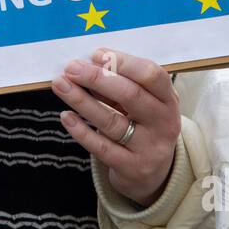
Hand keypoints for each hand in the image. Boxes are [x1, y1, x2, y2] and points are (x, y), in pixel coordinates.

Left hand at [51, 47, 180, 206]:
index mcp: (168, 99)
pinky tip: (66, 116)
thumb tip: (87, 65)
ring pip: (111, 121)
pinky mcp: (131, 168)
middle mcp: (164, 123)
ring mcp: (149, 147)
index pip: (151, 75)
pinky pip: (101, 147)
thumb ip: (119, 85)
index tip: (96, 54)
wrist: (153, 173)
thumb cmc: (142, 126)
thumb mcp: (141, 104)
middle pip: (131, 95)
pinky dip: (81, 131)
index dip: (123, 62)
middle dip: (97, 78)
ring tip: (61, 85)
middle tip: (72, 68)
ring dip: (81, 100)